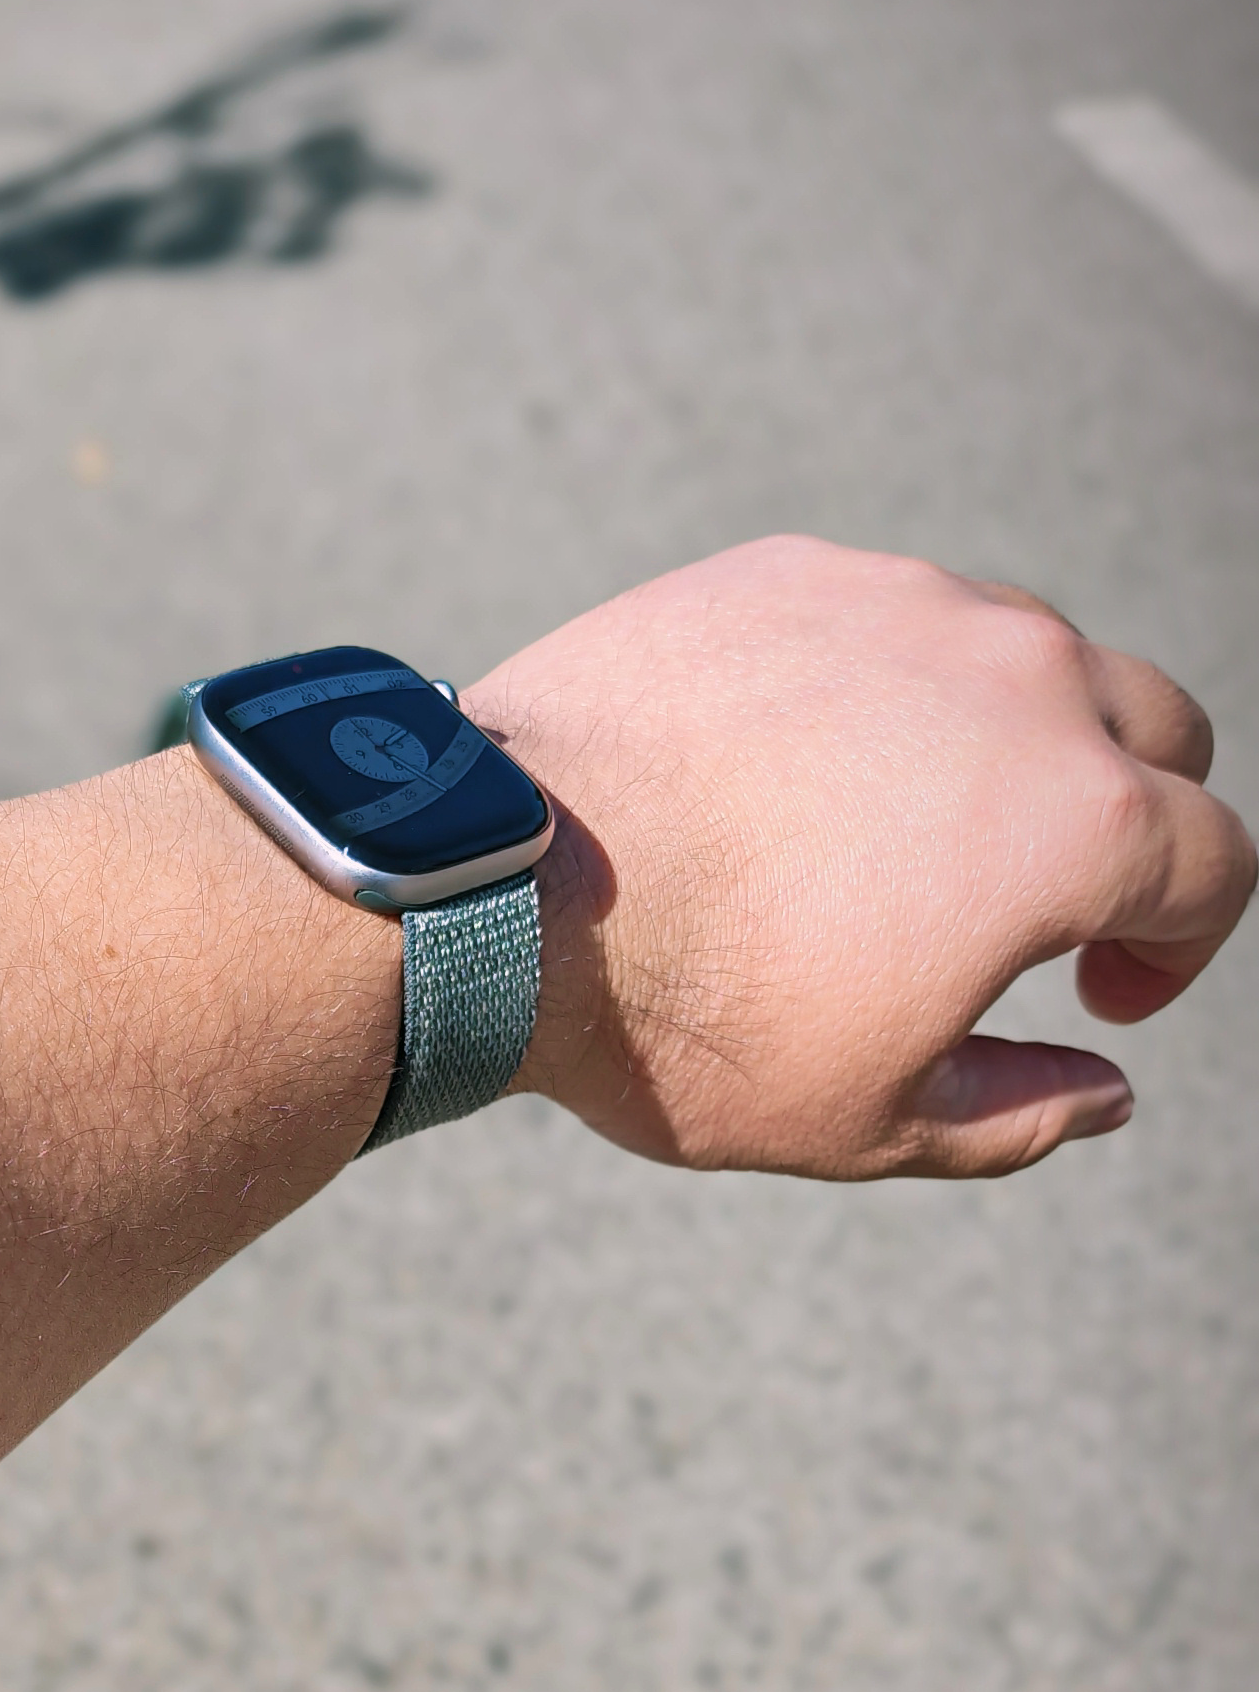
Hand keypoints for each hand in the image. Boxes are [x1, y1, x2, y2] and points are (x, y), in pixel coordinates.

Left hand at [479, 536, 1253, 1179]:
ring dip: (1018, 740)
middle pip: (1159, 731)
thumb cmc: (692, 1020)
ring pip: (1028, 655)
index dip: (1183, 949)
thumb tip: (1102, 1090)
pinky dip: (890, 688)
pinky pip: (894, 618)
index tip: (1106, 997)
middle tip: (1050, 907)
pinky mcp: (799, 571)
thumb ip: (1022, 1112)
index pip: (1218, 865)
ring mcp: (909, 603)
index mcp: (1082, 823)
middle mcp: (1025, 681)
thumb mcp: (875, 1120)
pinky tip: (807, 772)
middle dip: (1139, 821)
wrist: (503, 889)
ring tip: (920, 836)